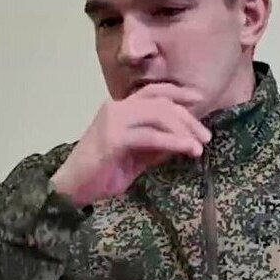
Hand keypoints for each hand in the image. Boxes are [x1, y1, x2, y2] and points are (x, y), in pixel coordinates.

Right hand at [51, 83, 211, 205]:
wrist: (73, 188)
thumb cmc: (104, 172)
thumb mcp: (138, 154)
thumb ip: (157, 143)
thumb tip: (186, 138)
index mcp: (120, 107)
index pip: (154, 91)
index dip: (178, 92)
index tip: (200, 98)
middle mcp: (116, 107)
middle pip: (161, 103)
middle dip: (188, 118)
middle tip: (206, 136)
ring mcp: (113, 121)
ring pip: (158, 115)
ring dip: (183, 130)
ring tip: (199, 146)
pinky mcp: (113, 139)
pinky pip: (150, 136)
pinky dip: (172, 142)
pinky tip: (187, 149)